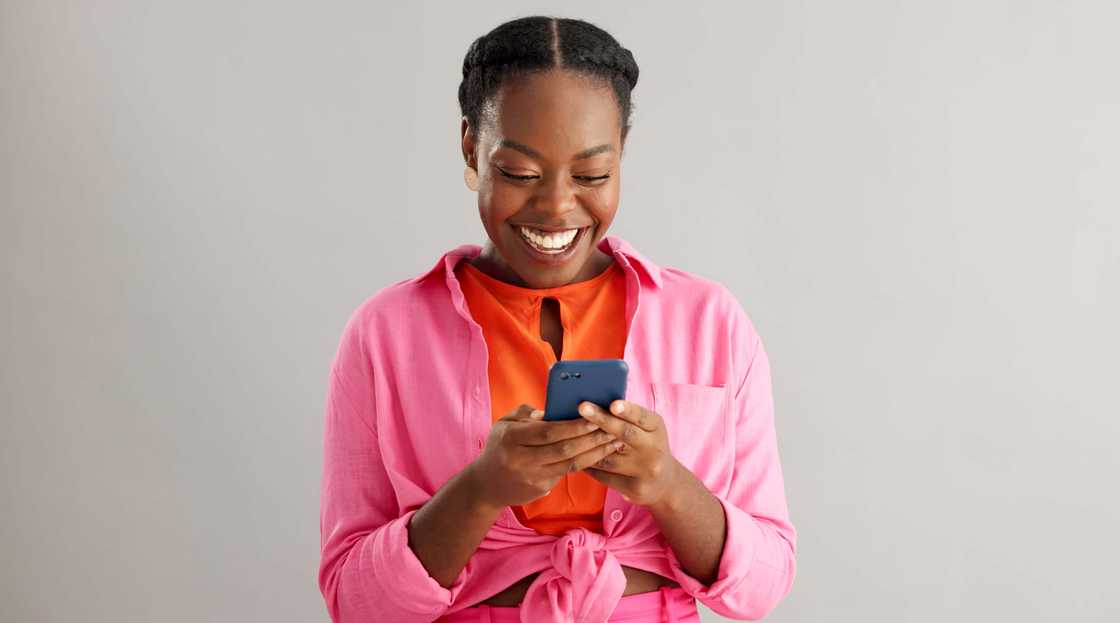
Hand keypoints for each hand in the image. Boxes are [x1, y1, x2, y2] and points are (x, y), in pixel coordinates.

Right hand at [469, 404, 623, 508]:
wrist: (486, 485)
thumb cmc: (499, 447)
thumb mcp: (503, 424)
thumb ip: (524, 413)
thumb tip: (548, 412)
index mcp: (511, 438)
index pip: (548, 431)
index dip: (573, 426)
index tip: (594, 417)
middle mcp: (521, 459)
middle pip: (563, 449)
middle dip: (590, 438)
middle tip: (612, 428)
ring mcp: (532, 477)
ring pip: (570, 464)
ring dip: (595, 452)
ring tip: (613, 441)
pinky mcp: (540, 489)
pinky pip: (567, 472)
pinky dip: (586, 462)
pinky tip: (600, 453)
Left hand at [577, 399, 683, 507]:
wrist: (664, 481)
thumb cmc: (645, 445)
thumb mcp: (645, 428)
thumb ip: (626, 417)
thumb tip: (594, 403)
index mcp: (656, 428)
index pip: (642, 416)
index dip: (628, 410)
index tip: (613, 404)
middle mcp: (654, 449)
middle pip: (625, 433)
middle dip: (602, 420)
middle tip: (582, 407)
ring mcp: (646, 471)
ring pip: (609, 457)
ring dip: (587, 445)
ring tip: (568, 432)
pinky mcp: (635, 488)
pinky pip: (604, 475)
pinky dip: (588, 465)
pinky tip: (574, 457)